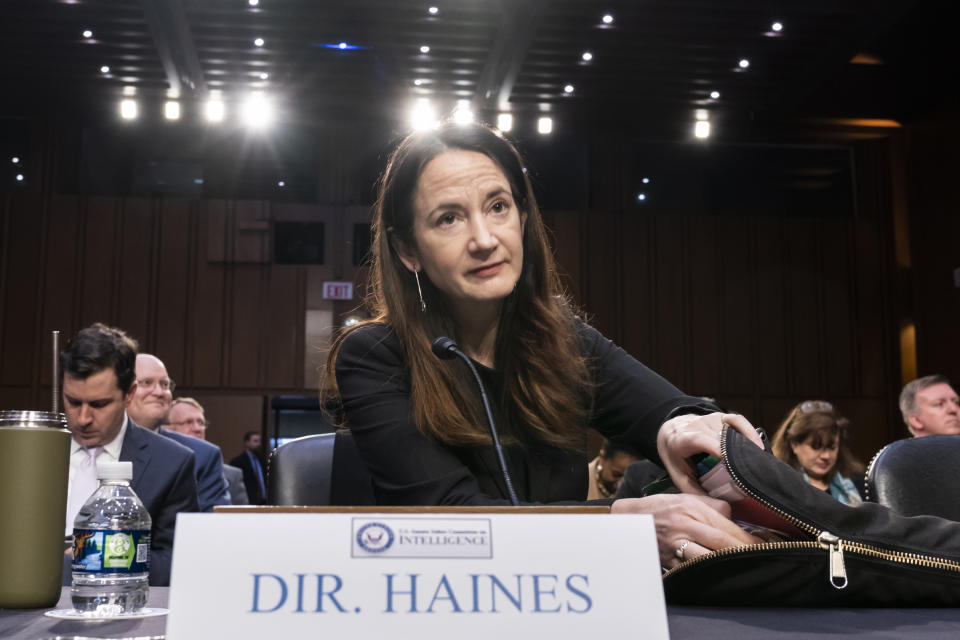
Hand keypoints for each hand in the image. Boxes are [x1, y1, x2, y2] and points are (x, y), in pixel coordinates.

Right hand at [611, 494, 761, 568]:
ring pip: (708, 559)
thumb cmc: (661, 508)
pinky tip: (721, 577)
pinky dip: (708, 574)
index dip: (748, 538)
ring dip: (728, 565)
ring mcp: (675, 544)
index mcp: (691, 508)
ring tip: (746, 568)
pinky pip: (692, 570)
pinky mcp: (669, 561)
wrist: (630, 520)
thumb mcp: (686, 498)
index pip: (726, 526)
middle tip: (764, 558)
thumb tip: (735, 518)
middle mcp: (684, 525)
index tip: (766, 543)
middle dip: (744, 552)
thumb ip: (713, 506)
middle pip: (721, 543)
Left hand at [657, 412, 763, 495]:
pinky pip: (738, 421)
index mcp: (682, 440)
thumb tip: (716, 506)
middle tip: (751, 473)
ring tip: (758, 462)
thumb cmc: (675, 456)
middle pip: (720, 436)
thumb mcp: (678, 475)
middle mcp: (697, 426)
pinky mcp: (721, 417)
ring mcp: (710, 420)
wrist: (671, 431)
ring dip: (746, 444)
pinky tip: (757, 447)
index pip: (698, 440)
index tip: (727, 458)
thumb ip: (694, 491)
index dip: (713, 446)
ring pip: (732, 428)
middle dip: (736, 452)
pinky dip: (749, 432)